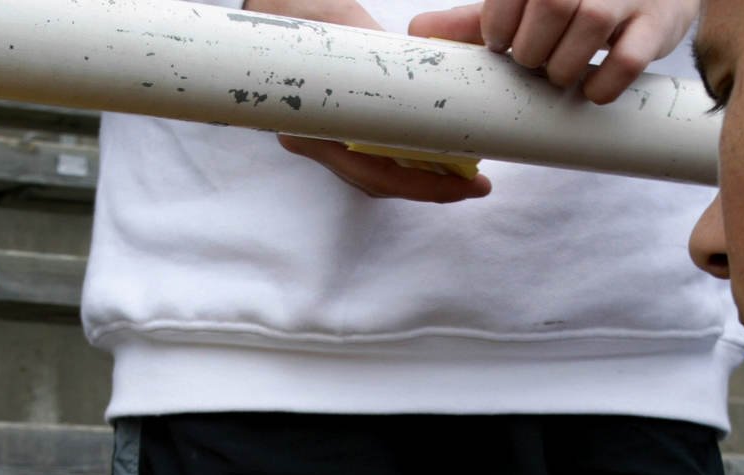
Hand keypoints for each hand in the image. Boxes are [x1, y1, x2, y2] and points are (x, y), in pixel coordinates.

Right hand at [245, 0, 493, 201]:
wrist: (268, 7)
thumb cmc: (299, 11)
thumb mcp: (344, 24)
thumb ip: (381, 53)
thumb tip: (425, 74)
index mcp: (311, 124)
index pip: (374, 172)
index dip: (421, 185)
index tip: (463, 185)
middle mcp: (313, 139)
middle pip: (379, 181)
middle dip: (430, 187)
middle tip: (475, 186)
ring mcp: (321, 137)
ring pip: (374, 174)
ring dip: (420, 177)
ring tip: (464, 173)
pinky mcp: (332, 128)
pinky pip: (370, 156)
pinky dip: (404, 159)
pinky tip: (434, 153)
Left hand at [410, 0, 695, 102]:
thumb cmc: (577, 2)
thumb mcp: (527, 3)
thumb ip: (477, 18)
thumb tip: (418, 31)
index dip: (497, 26)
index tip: (500, 46)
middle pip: (550, 5)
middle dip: (531, 50)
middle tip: (532, 63)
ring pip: (589, 28)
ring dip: (563, 68)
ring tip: (558, 76)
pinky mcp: (658, 24)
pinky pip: (628, 60)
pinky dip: (603, 84)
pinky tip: (591, 90)